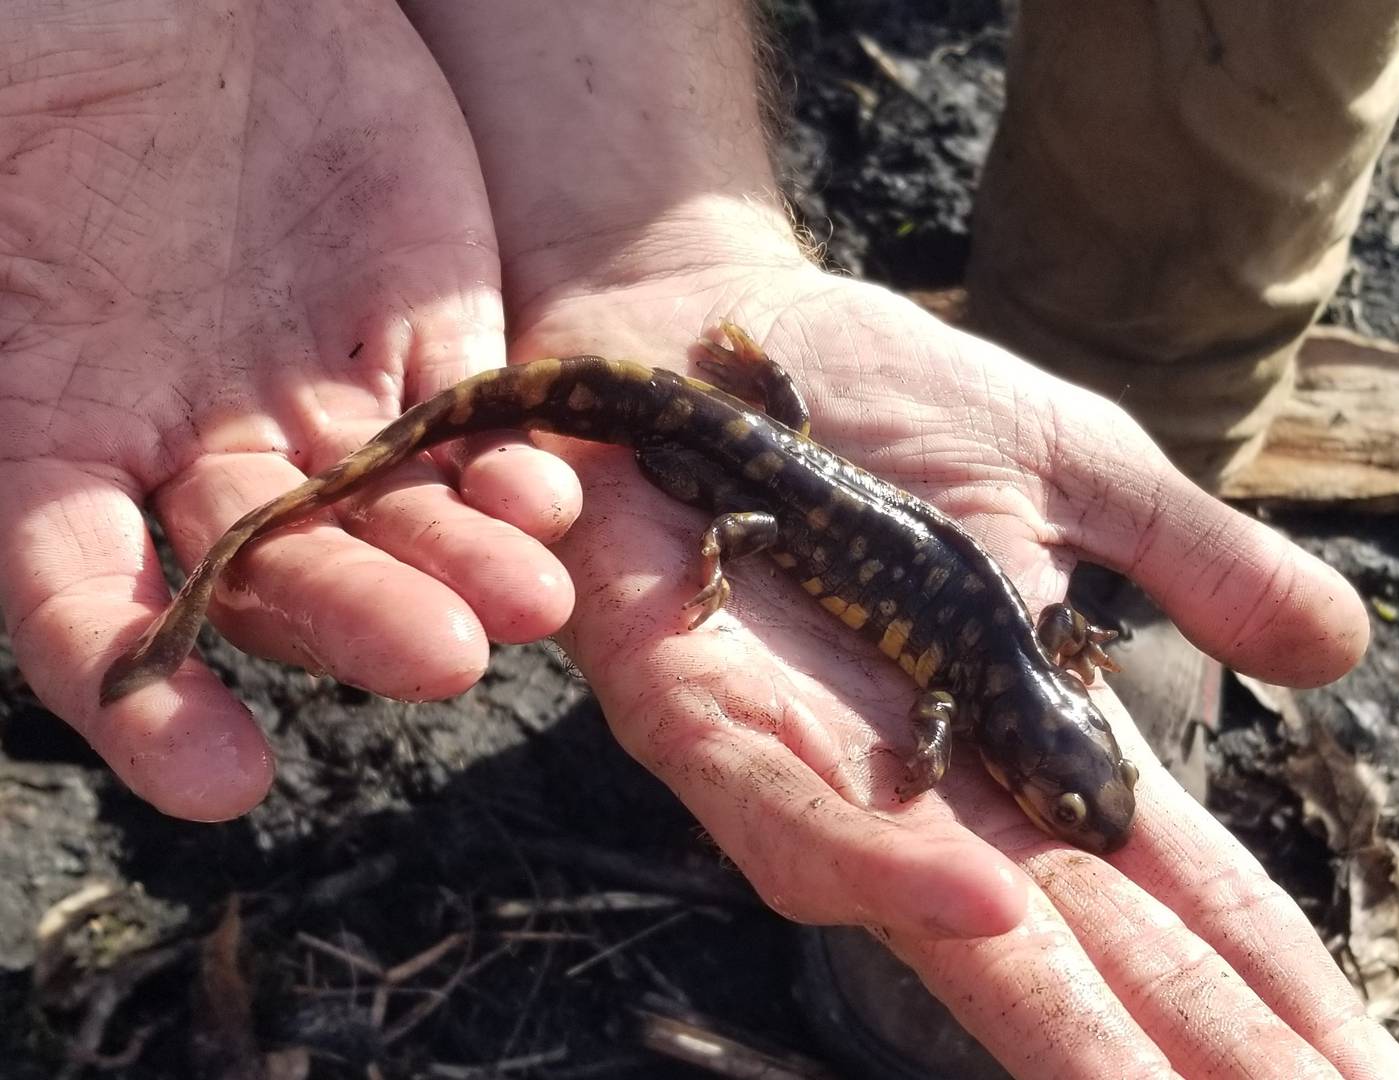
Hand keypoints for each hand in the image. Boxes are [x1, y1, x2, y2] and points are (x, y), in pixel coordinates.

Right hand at [0, 0, 579, 818]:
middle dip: (357, 622)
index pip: (87, 607)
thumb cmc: (41, 70)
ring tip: (529, 602)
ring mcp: (315, 401)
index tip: (222, 780)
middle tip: (441, 661)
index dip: (144, 698)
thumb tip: (15, 470)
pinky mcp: (420, 339)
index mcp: (56, 443)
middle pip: (276, 573)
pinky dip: (506, 464)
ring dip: (458, 566)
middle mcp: (194, 453)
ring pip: (389, 516)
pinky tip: (548, 497)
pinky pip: (465, 420)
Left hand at [504, 268, 1398, 1077]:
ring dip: (1063, 1025)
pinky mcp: (691, 710)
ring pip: (942, 928)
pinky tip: (989, 905)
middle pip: (1082, 947)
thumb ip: (1190, 563)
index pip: (1170, 885)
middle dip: (1198, 1051)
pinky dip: (882, 865)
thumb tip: (1341, 653)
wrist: (710, 328)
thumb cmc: (879, 397)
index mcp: (1022, 729)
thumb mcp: (1071, 471)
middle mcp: (924, 780)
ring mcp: (807, 759)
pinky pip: (782, 809)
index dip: (1265, 982)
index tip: (1372, 1075)